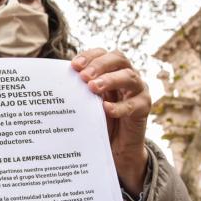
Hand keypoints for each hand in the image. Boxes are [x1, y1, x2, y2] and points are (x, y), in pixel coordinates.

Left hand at [71, 49, 150, 196]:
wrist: (116, 146)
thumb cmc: (99, 119)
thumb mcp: (87, 102)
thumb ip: (79, 90)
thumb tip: (56, 80)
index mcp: (112, 70)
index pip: (103, 53)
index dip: (90, 56)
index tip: (74, 65)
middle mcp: (127, 75)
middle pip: (119, 59)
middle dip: (100, 65)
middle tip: (84, 76)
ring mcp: (138, 90)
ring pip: (130, 77)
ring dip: (110, 80)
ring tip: (93, 87)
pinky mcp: (144, 108)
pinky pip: (134, 104)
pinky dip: (119, 106)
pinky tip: (106, 108)